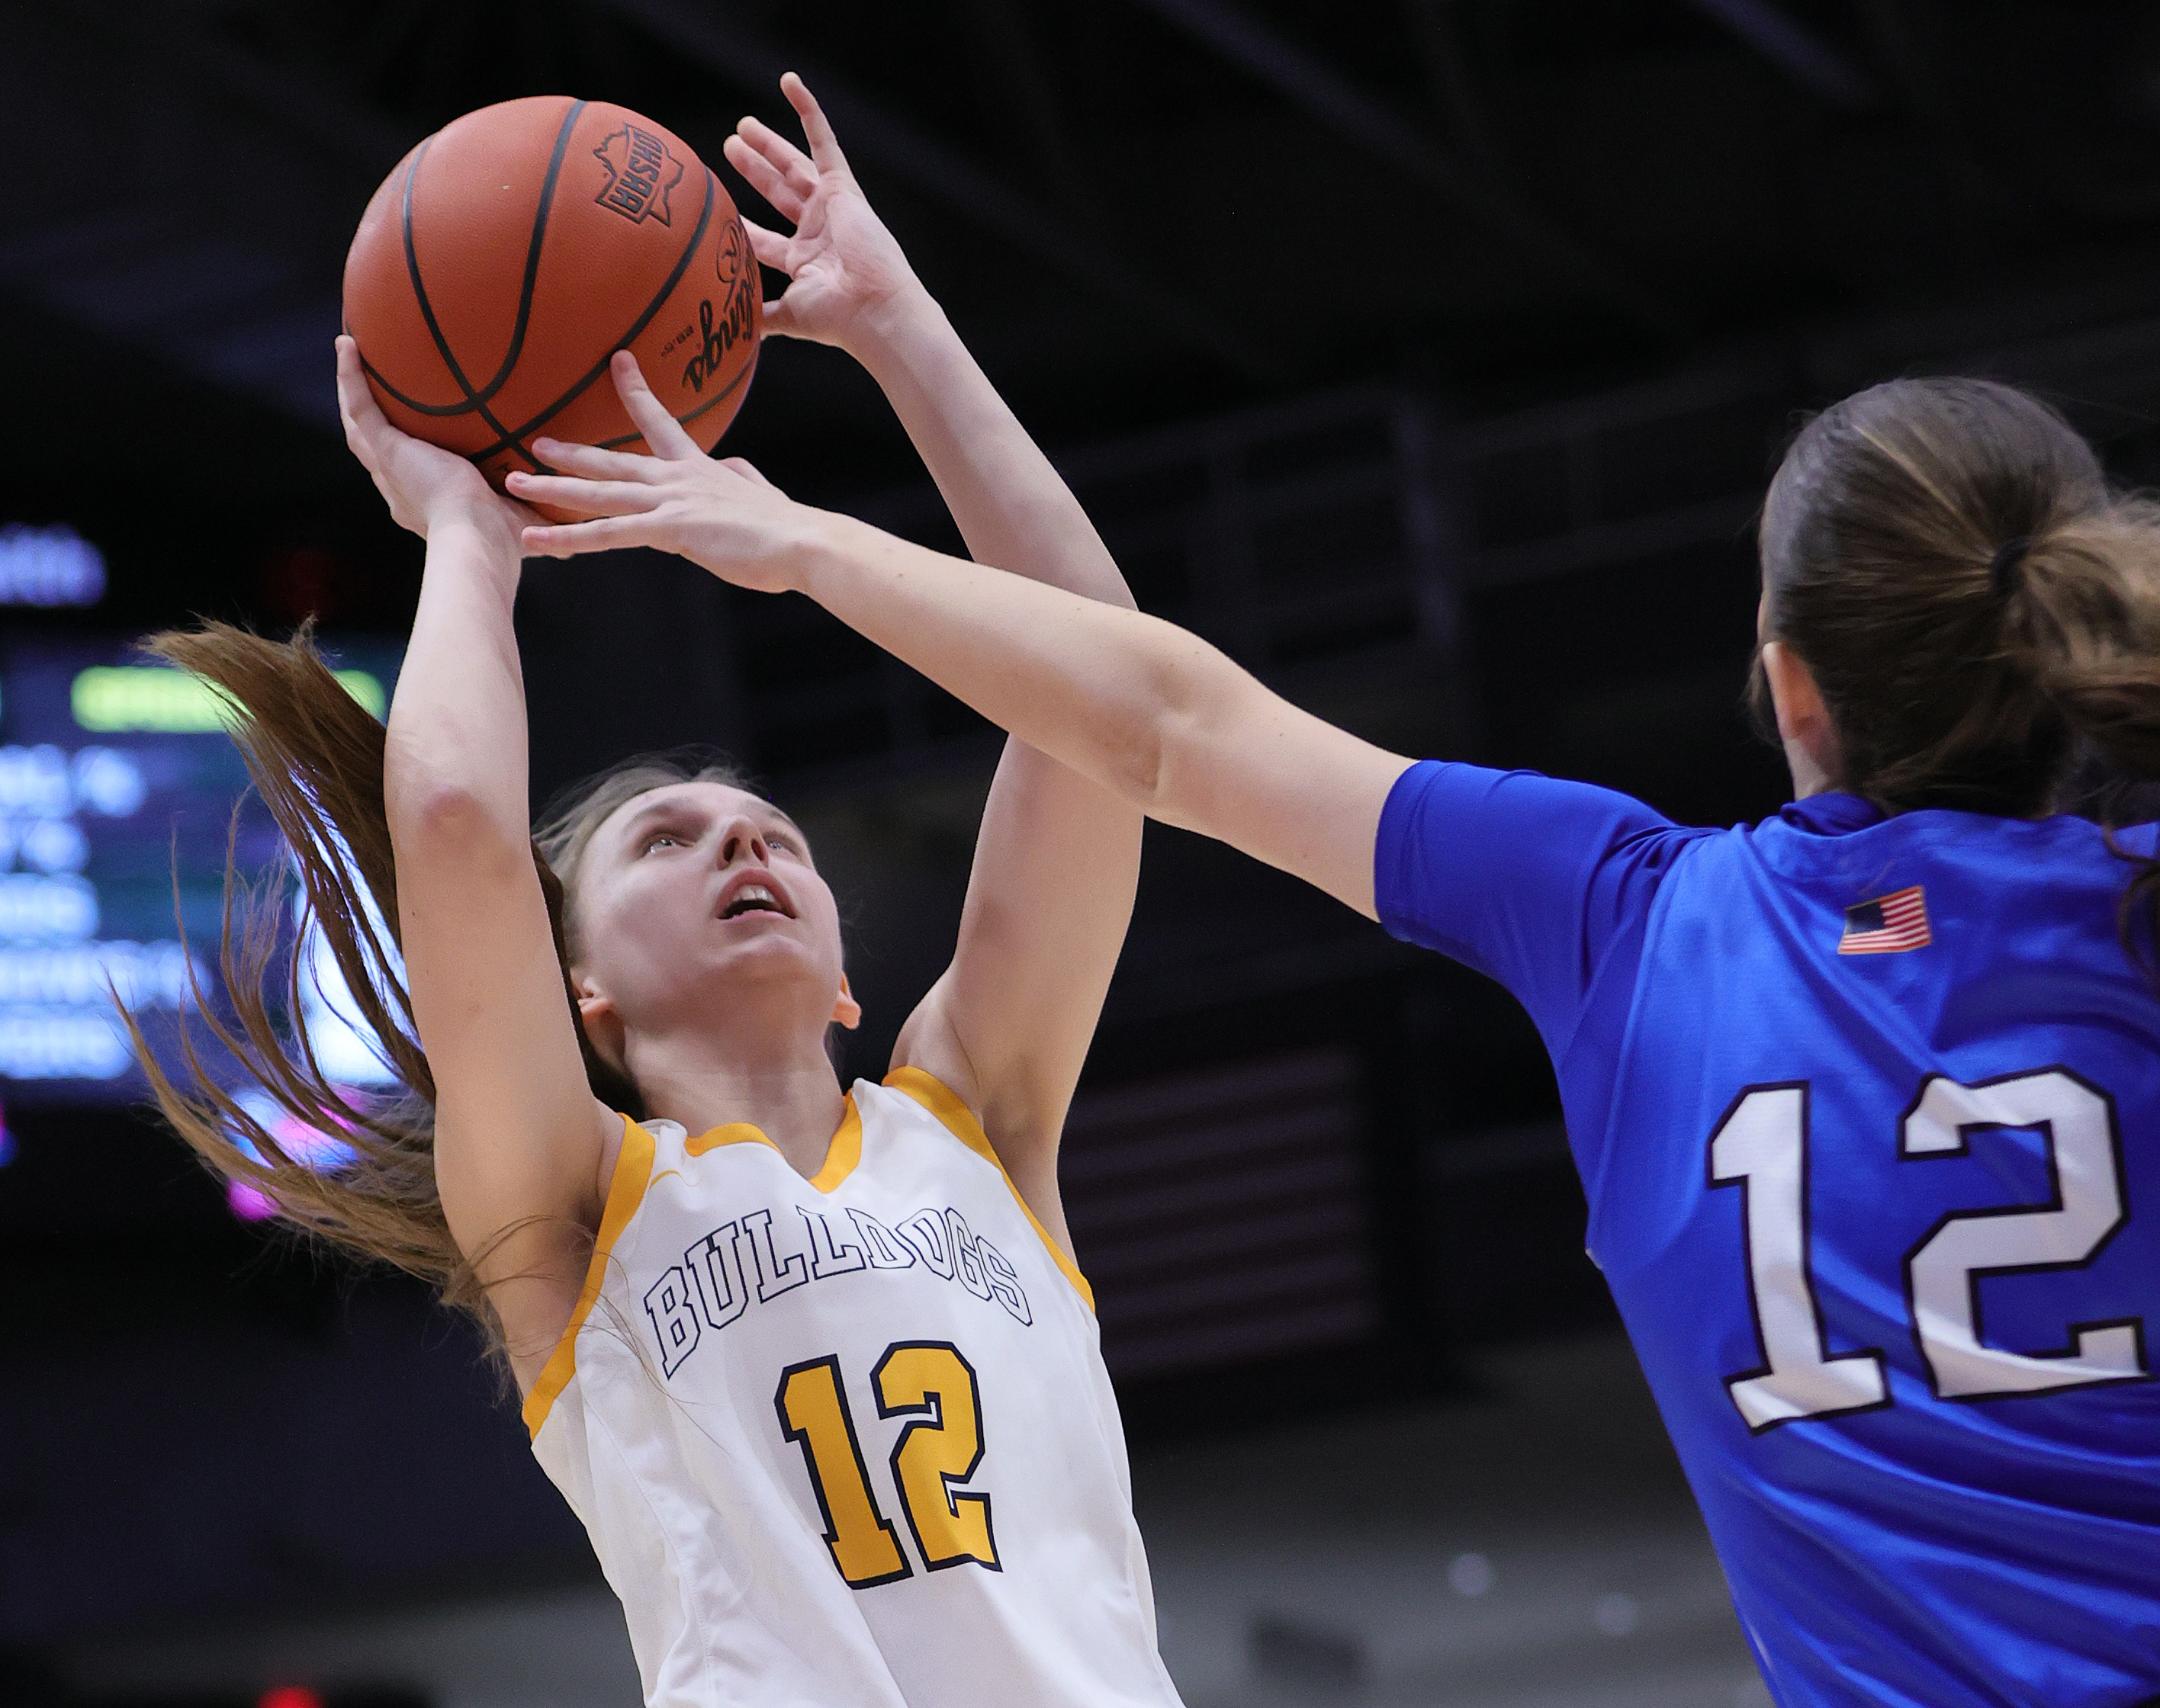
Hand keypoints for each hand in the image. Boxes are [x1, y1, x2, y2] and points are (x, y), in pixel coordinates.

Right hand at [335, 336, 532, 545]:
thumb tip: (574, 538)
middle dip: (372, 421)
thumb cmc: (505, 542)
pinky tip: (348, 345)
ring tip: (350, 352)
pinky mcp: (386, 453)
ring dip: (353, 389)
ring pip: (359, 426)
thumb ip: (542, 516)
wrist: (479, 541)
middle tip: (372, 387)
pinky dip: (351, 377)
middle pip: (375, 449)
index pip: (409, 475)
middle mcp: (400, 490)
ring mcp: (388, 471)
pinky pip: (360, 407)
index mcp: (426, 506)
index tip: (413, 438)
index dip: (407, 453)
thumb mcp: (524, 521)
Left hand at [510, 353, 820, 593]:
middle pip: (612, 461)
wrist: (803, 541)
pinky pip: (609, 534)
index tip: (617, 361)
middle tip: (532, 443)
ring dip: (552, 488)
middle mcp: (677, 479)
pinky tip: (537, 542)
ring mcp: (671, 502)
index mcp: (698, 469)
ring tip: (513, 485)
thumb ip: (740, 477)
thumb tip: (732, 467)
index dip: (635, 391)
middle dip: (569, 452)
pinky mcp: (670, 529)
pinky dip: (569, 537)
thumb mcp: (758, 493)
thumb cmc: (785, 526)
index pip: (659, 421)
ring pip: (599, 493)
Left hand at [722, 74, 924, 353]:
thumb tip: (734, 337)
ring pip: (793, 166)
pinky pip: (824, 142)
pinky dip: (808, 111)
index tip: (718, 214)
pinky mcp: (843, 189)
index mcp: (804, 261)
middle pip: (778, 192)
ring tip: (741, 127)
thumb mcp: (789, 316)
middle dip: (755, 170)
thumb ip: (762, 318)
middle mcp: (817, 232)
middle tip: (731, 144)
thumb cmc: (837, 318)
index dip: (742, 225)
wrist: (874, 308)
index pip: (765, 239)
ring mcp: (830, 208)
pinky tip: (789, 83)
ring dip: (768, 145)